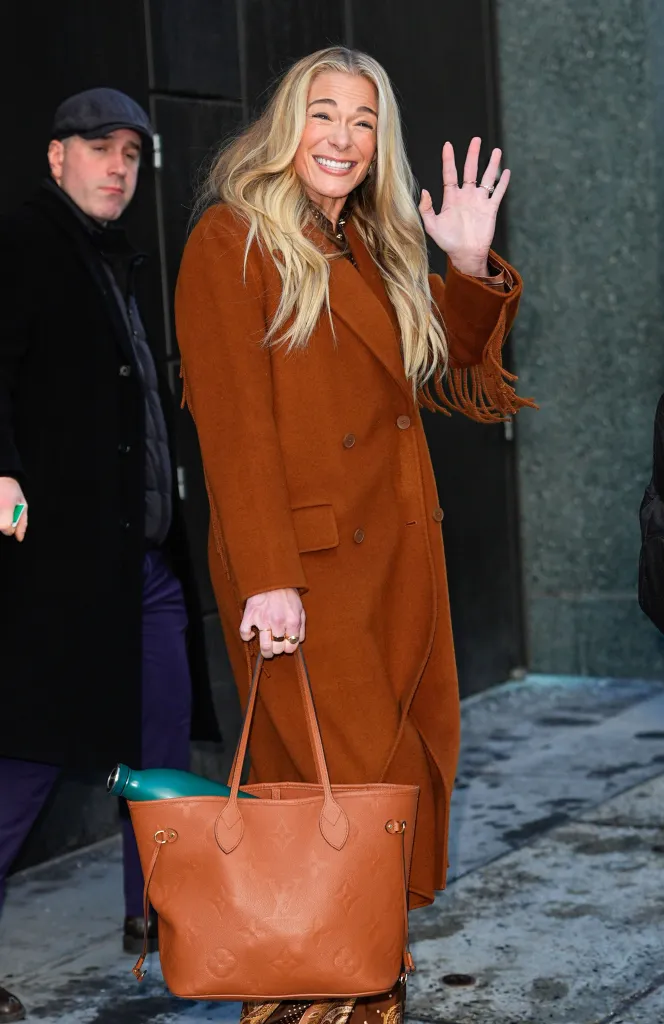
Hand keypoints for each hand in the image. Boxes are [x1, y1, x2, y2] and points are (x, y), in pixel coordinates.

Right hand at [0, 477, 27, 541]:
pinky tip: (0, 506)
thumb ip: (22, 523)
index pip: (5, 527)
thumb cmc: (12, 490)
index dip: (9, 529)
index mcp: (6, 506)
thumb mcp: (22, 504)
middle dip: (2, 523)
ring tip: (1, 506)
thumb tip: (19, 538)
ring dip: (0, 518)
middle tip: (3, 513)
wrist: (0, 476)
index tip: (10, 523)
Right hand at [239, 588, 305, 658]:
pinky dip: (247, 637)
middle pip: (278, 649)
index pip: (291, 646)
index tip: (286, 646)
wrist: (271, 578)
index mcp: (292, 621)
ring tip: (267, 650)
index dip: (289, 649)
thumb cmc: (287, 594)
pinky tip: (252, 635)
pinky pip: (245, 633)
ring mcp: (263, 620)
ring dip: (266, 652)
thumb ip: (301, 627)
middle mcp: (278, 622)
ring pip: (265, 647)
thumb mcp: (300, 609)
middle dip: (278, 650)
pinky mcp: (250, 616)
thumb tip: (298, 641)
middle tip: (276, 646)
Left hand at [419, 137, 509, 276]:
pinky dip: (502, 183)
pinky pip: (497, 193)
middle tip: (475, 139)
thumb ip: (426, 209)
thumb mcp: (432, 226)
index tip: (448, 145)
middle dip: (472, 154)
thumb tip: (424, 191)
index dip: (448, 160)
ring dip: (491, 164)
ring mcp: (479, 201)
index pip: (450, 174)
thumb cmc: (448, 242)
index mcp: (451, 197)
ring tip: (496, 151)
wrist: (465, 255)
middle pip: (470, 170)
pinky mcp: (490, 209)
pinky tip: (506, 172)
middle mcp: (466, 196)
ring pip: (486, 178)